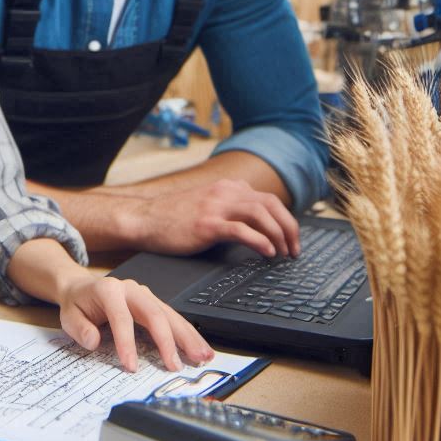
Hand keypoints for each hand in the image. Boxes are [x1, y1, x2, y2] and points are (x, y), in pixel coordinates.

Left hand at [57, 274, 214, 372]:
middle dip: (169, 341)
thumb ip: (80, 329)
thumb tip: (93, 340)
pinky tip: (198, 347)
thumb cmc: (78, 304)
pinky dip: (186, 333)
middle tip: (177, 366)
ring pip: (170, 315)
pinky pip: (172, 318)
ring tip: (202, 356)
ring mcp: (145, 295)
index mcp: (109, 290)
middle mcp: (132, 289)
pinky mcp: (153, 303)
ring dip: (187, 337)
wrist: (82, 288)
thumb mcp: (69, 317)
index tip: (131, 366)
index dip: (127, 342)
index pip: (122, 318)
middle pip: (155, 313)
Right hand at [129, 178, 299, 257]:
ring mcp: (216, 206)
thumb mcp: (208, 204)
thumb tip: (257, 226)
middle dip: (289, 228)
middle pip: (271, 204)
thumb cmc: (175, 218)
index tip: (291, 239)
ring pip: (261, 214)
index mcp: (228, 188)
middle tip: (294, 250)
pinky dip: (259, 241)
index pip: (269, 200)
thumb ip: (230, 208)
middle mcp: (225, 192)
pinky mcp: (207, 224)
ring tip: (283, 253)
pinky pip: (241, 230)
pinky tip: (267, 253)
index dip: (286, 220)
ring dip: (279, 235)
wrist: (146, 219)